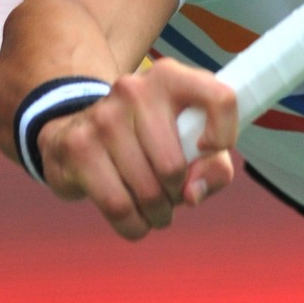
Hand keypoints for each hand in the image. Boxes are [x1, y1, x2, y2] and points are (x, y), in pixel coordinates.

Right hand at [37, 59, 237, 239]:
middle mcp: (136, 90)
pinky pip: (118, 205)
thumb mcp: (191, 142)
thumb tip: (193, 194)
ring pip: (147, 190)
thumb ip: (213, 168)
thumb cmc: (151, 139)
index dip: (225, 135)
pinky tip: (135, 220)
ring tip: (156, 208)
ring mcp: (104, 117)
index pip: (220, 98)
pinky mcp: (78, 147)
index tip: (210, 150)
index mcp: (172, 77)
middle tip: (173, 194)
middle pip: (174, 165)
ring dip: (158, 213)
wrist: (78, 127)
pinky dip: (134, 225)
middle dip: (178, 194)